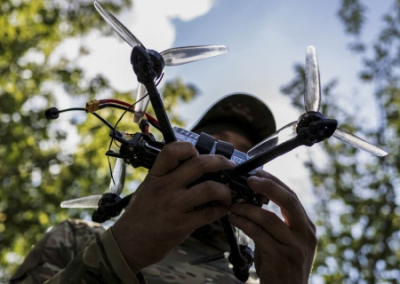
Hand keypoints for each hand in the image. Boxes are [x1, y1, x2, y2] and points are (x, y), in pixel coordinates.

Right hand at [112, 142, 232, 272]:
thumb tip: (193, 165)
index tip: (199, 153)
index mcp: (155, 176)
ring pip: (210, 188)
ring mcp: (174, 206)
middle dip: (220, 162)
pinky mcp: (182, 225)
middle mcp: (165, 188)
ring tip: (227, 194)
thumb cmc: (139, 215)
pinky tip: (223, 209)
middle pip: (199, 164)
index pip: (173, 150)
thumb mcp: (147, 188)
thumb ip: (166, 176)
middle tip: (228, 166)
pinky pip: (210, 213)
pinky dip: (222, 210)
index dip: (190, 148)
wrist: (127, 244)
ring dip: (225, 190)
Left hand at [228, 170, 316, 283]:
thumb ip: (273, 223)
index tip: (259, 173)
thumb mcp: (283, 241)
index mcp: (306, 226)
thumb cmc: (282, 266)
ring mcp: (296, 246)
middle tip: (250, 179)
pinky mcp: (282, 257)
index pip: (291, 197)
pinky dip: (244, 223)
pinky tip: (233, 219)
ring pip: (270, 218)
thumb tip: (250, 201)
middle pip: (288, 201)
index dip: (274, 182)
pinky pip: (259, 234)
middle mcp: (305, 233)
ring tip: (233, 204)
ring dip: (248, 209)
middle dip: (268, 186)